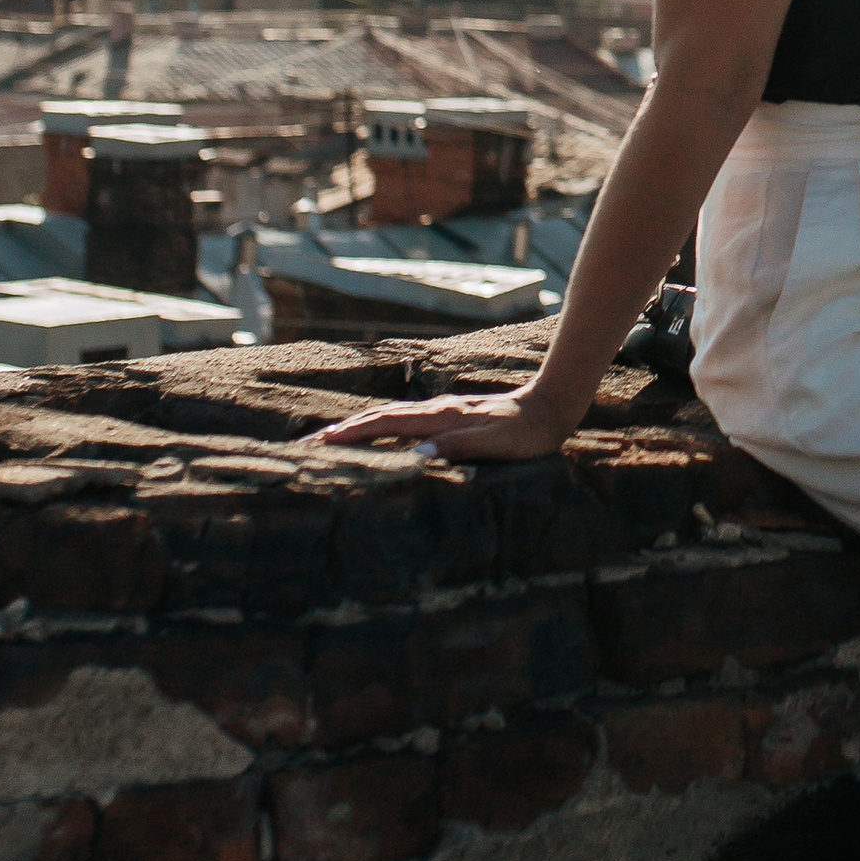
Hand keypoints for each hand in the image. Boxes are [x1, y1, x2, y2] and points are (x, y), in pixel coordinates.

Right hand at [310, 387, 580, 461]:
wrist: (551, 406)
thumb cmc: (526, 433)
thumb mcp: (495, 445)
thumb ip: (457, 447)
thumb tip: (416, 455)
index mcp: (441, 418)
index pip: (385, 425)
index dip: (352, 434)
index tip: (319, 444)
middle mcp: (436, 410)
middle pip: (379, 417)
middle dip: (344, 430)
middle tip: (309, 444)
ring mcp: (442, 411)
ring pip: (390, 417)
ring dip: (359, 427)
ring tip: (331, 439)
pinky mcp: (450, 416)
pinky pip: (405, 421)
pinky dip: (381, 427)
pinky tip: (379, 434)